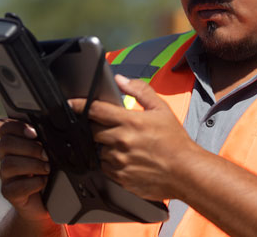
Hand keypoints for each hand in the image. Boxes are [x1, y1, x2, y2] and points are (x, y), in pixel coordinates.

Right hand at [0, 118, 51, 221]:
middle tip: (46, 154)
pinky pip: (15, 187)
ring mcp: (6, 175)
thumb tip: (60, 120)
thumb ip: (48, 136)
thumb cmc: (50, 168)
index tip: (34, 132)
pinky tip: (43, 182)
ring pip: (8, 164)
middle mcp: (6, 156)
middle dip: (29, 147)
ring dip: (32, 165)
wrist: (49, 199)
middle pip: (5, 143)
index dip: (15, 126)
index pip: (2, 126)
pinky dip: (33, 184)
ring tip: (47, 168)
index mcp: (14, 141)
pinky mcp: (9, 192)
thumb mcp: (50, 149)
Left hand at [69, 75, 200, 200]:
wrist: (186, 172)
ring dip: (104, 145)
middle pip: (92, 130)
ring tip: (122, 144)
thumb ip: (140, 91)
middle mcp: (121, 141)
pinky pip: (104, 167)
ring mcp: (119, 161)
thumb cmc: (175, 142)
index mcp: (130, 122)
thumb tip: (121, 80)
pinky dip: (109, 161)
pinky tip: (125, 158)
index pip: (95, 110)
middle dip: (96, 127)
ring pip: (98, 150)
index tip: (70, 103)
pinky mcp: (120, 178)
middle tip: (110, 127)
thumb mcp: (161, 109)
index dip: (78, 105)